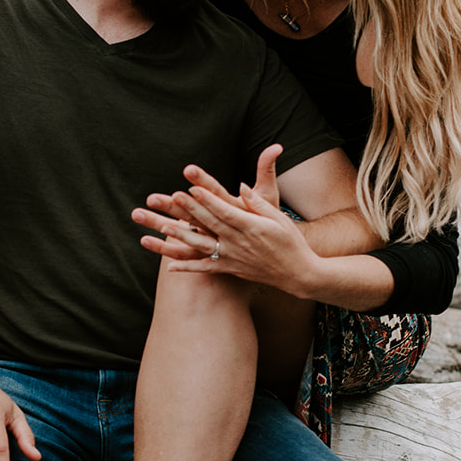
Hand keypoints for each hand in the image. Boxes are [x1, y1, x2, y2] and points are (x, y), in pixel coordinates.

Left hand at [133, 146, 319, 296]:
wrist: (298, 273)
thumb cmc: (290, 241)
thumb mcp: (278, 217)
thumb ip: (257, 203)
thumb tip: (241, 186)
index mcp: (252, 226)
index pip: (224, 210)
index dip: (207, 200)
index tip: (192, 188)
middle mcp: (239, 242)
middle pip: (209, 224)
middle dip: (189, 210)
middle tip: (171, 198)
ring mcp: (233, 258)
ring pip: (202, 246)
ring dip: (180, 237)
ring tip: (161, 228)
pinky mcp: (230, 269)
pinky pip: (205, 269)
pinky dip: (188, 267)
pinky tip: (169, 266)